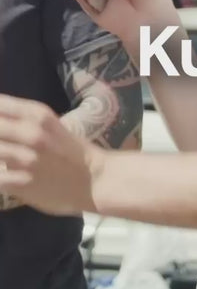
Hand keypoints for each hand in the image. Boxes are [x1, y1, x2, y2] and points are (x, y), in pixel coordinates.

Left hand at [0, 96, 102, 215]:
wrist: (95, 180)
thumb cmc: (70, 151)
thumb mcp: (48, 125)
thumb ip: (18, 121)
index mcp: (37, 114)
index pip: (0, 105)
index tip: (1, 130)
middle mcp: (31, 133)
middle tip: (1, 144)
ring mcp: (26, 158)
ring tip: (2, 157)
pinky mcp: (23, 182)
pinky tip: (1, 175)